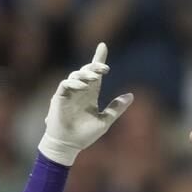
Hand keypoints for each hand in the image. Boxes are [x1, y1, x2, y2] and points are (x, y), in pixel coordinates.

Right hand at [37, 42, 133, 165]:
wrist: (68, 146)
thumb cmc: (84, 135)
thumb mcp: (105, 121)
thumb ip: (116, 108)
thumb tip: (131, 95)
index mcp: (90, 94)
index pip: (95, 73)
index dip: (98, 58)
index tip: (103, 45)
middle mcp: (80, 91)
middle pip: (86, 71)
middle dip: (95, 66)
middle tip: (105, 68)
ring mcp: (69, 93)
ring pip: (76, 75)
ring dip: (85, 74)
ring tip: (95, 77)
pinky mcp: (59, 98)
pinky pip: (65, 85)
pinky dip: (73, 82)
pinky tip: (82, 85)